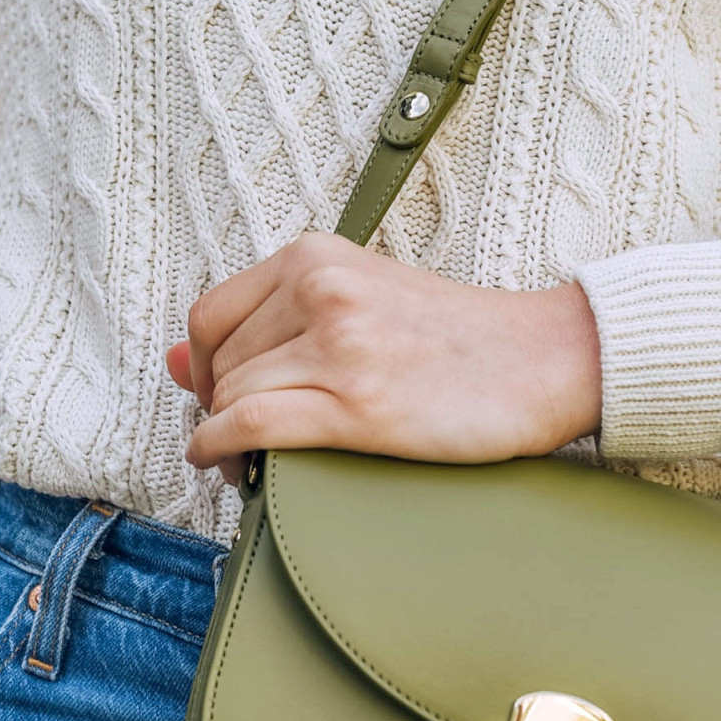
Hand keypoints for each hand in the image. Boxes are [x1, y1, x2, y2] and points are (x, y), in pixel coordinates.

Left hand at [166, 233, 601, 482]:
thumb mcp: (359, 299)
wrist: (547, 358)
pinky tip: (224, 464)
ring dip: (223, 438)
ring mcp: (338, 346)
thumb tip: (172, 360)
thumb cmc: (460, 338)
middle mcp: (321, 289)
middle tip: (237, 441)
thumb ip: (271, 321)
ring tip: (244, 460)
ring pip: (232, 398)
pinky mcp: (357, 405)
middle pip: (221, 363)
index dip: (203, 367)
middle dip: (219, 408)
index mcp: (317, 256)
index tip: (218, 396)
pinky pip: (251, 427)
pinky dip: (219, 450)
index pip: (212, 315)